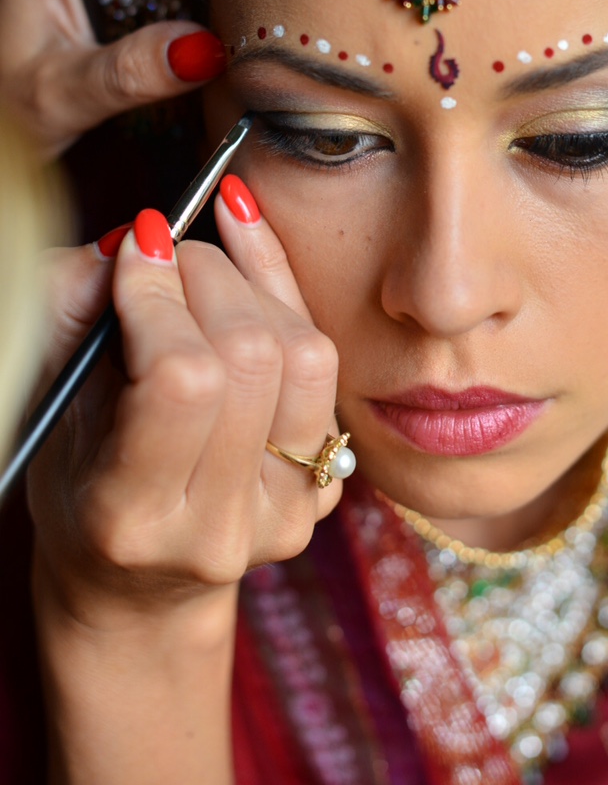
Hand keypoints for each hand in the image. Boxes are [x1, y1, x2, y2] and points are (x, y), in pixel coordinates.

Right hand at [29, 179, 341, 627]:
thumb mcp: (52, 414)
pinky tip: (248, 273)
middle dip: (208, 274)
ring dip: (256, 285)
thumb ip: (73, 321)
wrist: (139, 590)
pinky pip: (326, 369)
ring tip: (207, 267)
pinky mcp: (329, 490)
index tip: (137, 247)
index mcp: (133, 517)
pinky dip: (288, 301)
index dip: (161, 296)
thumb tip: (128, 242)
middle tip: (168, 252)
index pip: (182, 380)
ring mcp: (287, 512)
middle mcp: (220, 524)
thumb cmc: (79, 494)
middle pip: (252, 356)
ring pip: (306, 354)